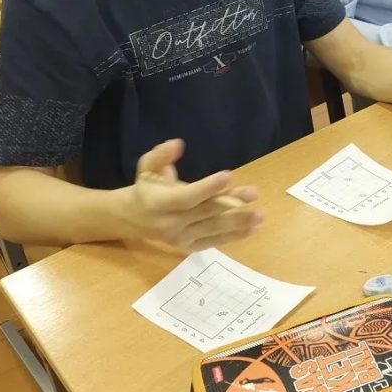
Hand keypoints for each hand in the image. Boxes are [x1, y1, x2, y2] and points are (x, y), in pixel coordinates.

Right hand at [120, 139, 262, 250]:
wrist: (132, 219)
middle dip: (231, 202)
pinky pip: (214, 241)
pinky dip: (234, 236)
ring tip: (260, 215)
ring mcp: (180, 238)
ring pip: (213, 228)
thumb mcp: (147, 166)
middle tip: (253, 193)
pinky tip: (252, 229)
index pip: (186, 197)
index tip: (228, 175)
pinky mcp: (188, 247)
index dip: (207, 187)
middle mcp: (170, 223)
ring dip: (238, 222)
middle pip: (205, 212)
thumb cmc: (146, 187)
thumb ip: (161, 155)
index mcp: (158, 203)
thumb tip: (177, 144)